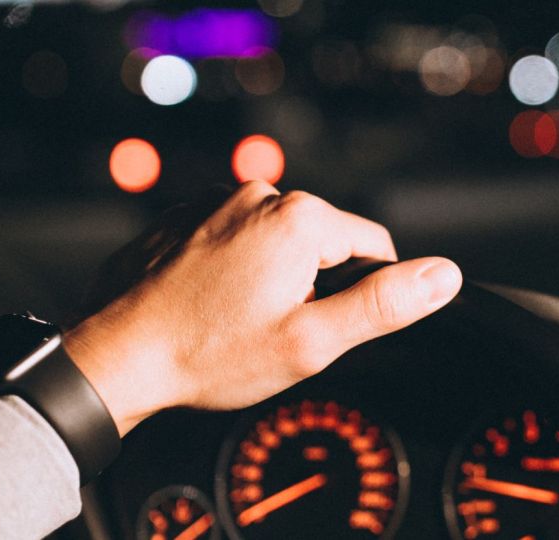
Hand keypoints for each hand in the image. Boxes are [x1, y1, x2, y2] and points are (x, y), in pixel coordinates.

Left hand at [62, 182, 461, 434]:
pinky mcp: (182, 217)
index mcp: (298, 217)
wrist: (114, 359)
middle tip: (275, 332)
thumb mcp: (312, 341)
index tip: (324, 327)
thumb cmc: (210, 355)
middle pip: (323, 242)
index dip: (361, 295)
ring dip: (273, 278)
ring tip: (237, 322)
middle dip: (313, 286)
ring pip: (278, 242)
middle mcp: (257, 194)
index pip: (373, 248)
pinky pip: (234, 239)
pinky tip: (211, 307)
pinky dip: (234, 270)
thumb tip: (444, 276)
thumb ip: (383, 304)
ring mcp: (214, 202)